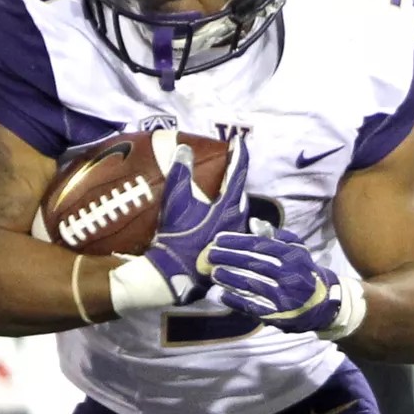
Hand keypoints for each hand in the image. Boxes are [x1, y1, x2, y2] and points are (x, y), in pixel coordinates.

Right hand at [133, 136, 251, 305]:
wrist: (174, 274)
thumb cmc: (176, 236)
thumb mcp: (176, 201)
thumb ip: (180, 173)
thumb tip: (184, 148)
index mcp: (228, 207)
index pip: (238, 173)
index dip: (239, 154)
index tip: (239, 140)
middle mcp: (238, 222)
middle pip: (240, 196)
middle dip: (235, 181)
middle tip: (228, 170)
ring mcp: (235, 240)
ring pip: (238, 214)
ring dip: (232, 203)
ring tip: (222, 195)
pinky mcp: (229, 253)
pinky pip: (234, 230)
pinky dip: (227, 221)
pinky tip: (218, 223)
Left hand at [207, 229, 361, 337]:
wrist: (324, 303)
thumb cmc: (304, 271)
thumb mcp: (297, 250)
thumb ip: (276, 236)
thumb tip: (253, 224)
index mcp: (293, 256)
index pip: (260, 245)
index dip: (237, 242)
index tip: (218, 239)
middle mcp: (289, 275)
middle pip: (253, 263)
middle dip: (228, 257)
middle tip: (209, 254)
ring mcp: (284, 296)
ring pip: (251, 285)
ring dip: (229, 278)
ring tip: (214, 273)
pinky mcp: (279, 314)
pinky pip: (254, 306)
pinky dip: (236, 301)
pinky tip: (223, 294)